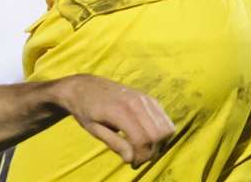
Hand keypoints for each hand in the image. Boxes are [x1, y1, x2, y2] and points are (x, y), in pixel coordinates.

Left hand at [53, 75, 174, 167]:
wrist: (84, 86)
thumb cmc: (85, 109)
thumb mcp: (94, 129)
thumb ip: (114, 144)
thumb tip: (131, 159)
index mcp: (119, 110)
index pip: (141, 139)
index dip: (141, 156)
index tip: (133, 164)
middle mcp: (135, 102)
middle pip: (158, 134)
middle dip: (151, 152)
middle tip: (138, 158)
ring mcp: (144, 98)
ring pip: (166, 127)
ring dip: (158, 143)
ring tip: (143, 149)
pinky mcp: (148, 98)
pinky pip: (164, 119)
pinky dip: (161, 132)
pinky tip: (148, 138)